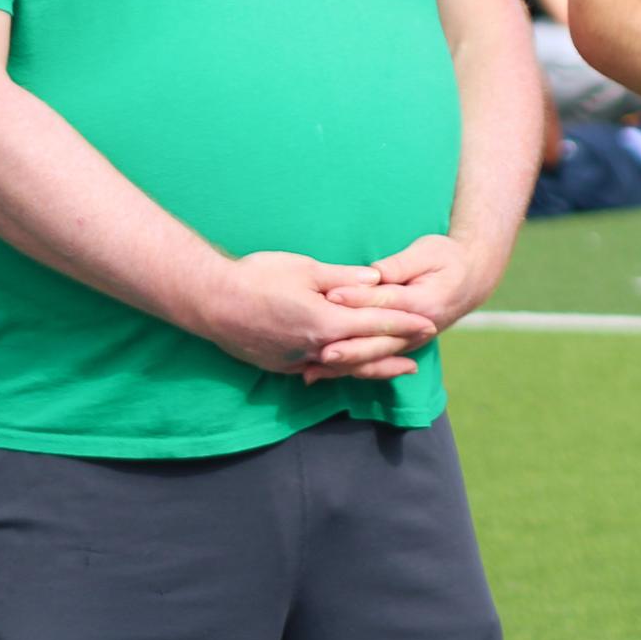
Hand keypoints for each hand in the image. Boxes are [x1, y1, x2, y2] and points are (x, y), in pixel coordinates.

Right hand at [195, 251, 438, 379]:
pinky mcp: (281, 366)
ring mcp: (297, 361)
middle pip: (367, 352)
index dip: (405, 324)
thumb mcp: (305, 269)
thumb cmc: (257, 277)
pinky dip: (344, 370)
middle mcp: (315, 348)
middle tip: (426, 343)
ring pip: (346, 368)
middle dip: (399, 347)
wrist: (211, 302)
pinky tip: (353, 368)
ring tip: (401, 366)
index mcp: (325, 322)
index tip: (429, 323)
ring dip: (376, 366)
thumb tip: (377, 281)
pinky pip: (322, 371)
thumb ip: (343, 278)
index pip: (375, 325)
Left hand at [313, 233, 496, 383]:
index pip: (386, 302)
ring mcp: (409, 342)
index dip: (358, 298)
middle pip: (378, 342)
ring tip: (312, 370)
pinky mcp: (400, 347)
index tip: (331, 295)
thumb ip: (401, 264)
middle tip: (318, 349)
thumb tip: (375, 272)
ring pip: (373, 359)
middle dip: (347, 347)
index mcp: (425, 303)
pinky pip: (373, 362)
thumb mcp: (428, 252)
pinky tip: (321, 373)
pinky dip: (348, 369)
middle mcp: (418, 330)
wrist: (471, 280)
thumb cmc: (447, 259)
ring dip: (343, 366)